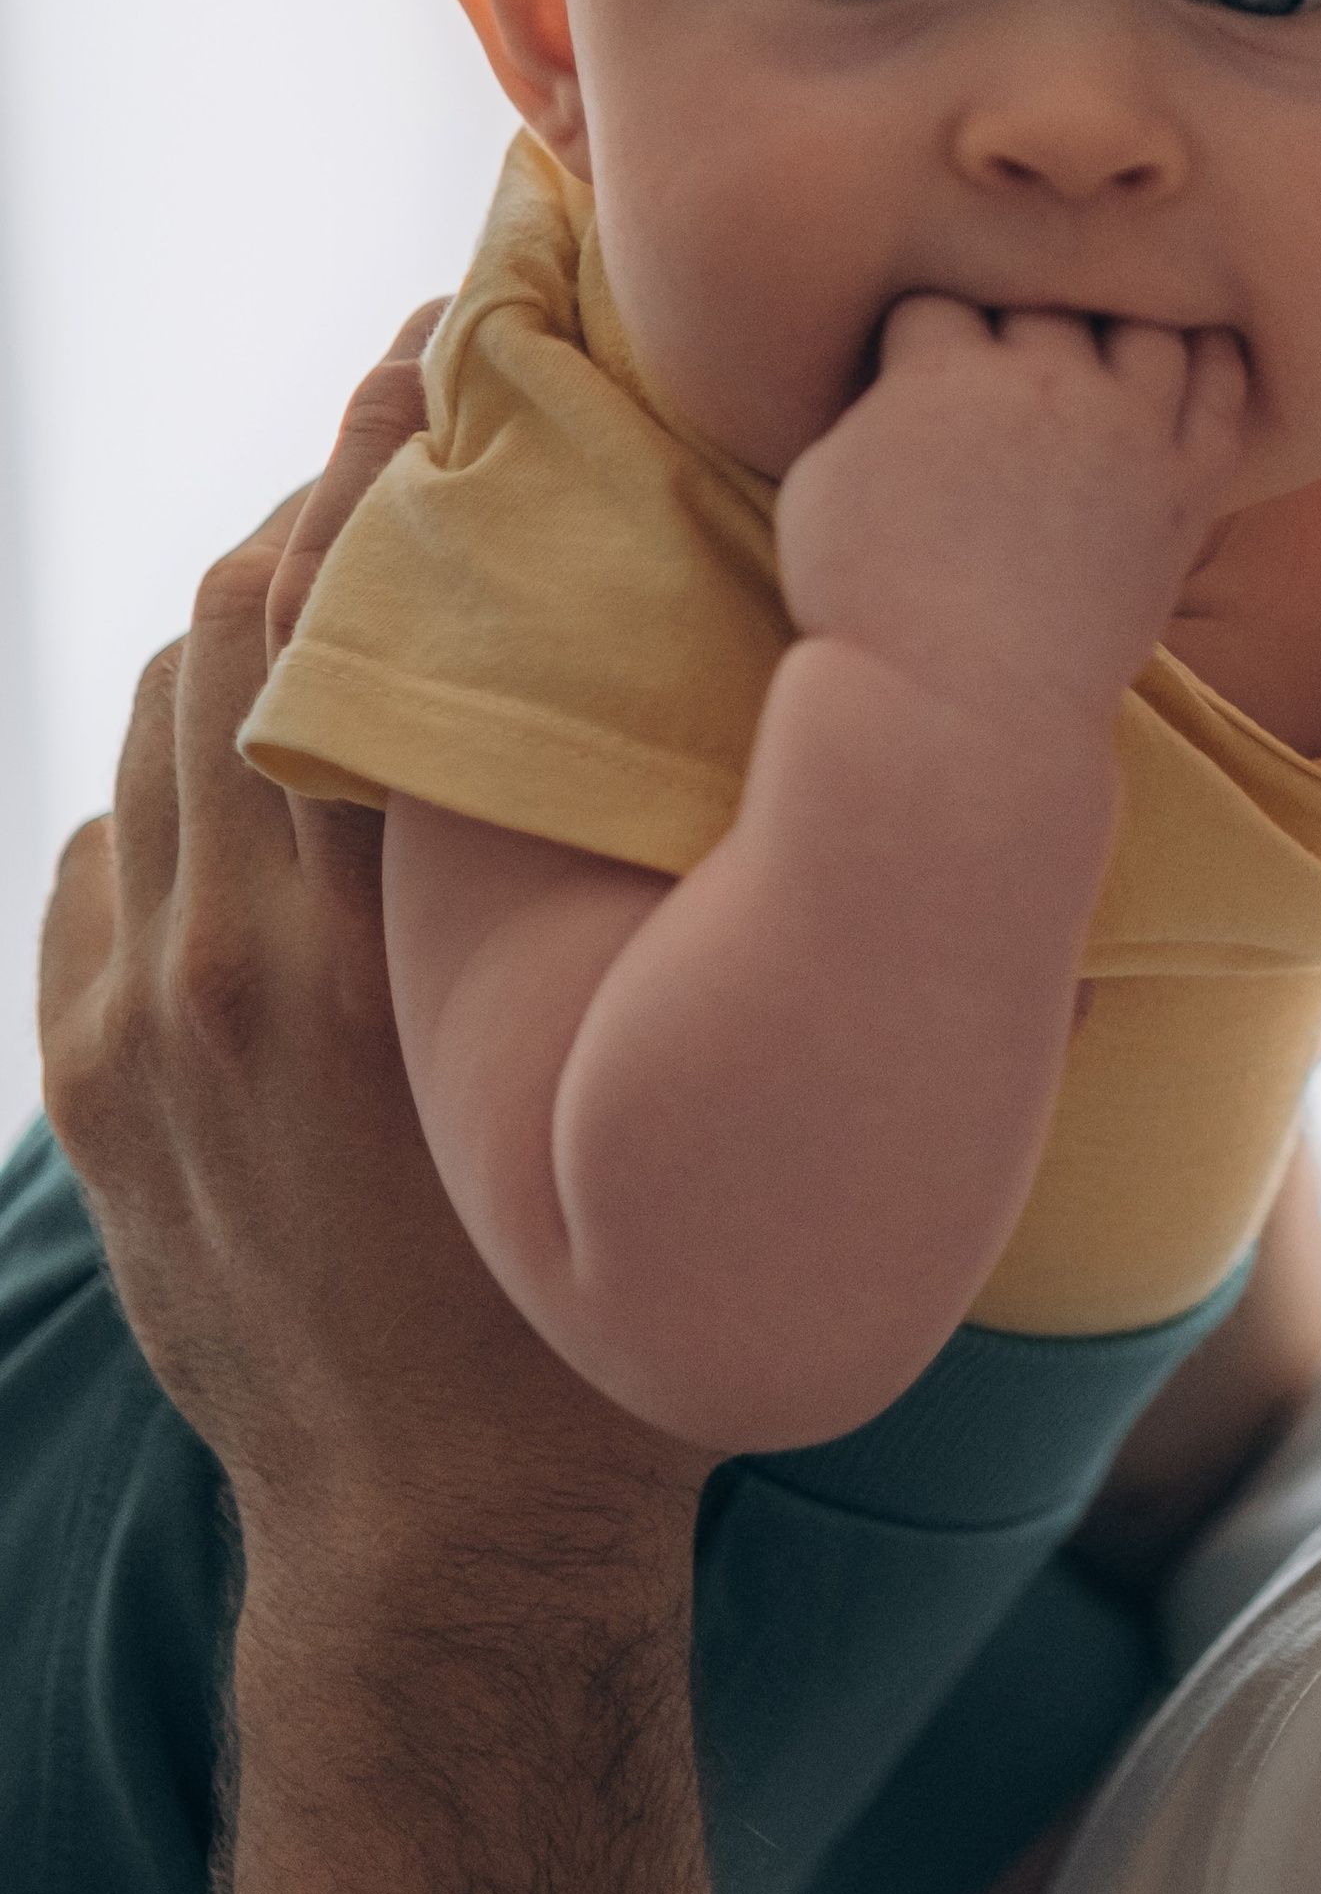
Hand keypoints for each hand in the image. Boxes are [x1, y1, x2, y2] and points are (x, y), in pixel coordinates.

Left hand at [38, 308, 707, 1577]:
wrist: (440, 1540)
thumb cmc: (591, 1313)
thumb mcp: (621, 1066)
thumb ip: (603, 877)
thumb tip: (657, 679)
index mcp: (349, 953)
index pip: (337, 623)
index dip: (380, 463)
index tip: (442, 353)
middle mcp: (210, 968)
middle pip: (230, 635)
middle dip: (320, 506)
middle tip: (421, 424)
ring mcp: (127, 1028)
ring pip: (158, 729)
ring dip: (255, 633)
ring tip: (359, 584)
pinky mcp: (91, 1080)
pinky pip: (103, 854)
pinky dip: (181, 776)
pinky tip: (268, 771)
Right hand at [776, 299, 1249, 717]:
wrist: (960, 712)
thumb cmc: (867, 608)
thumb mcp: (819, 486)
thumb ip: (864, 403)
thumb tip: (888, 367)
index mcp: (944, 372)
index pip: (941, 295)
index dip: (926, 326)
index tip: (922, 360)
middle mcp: (1046, 384)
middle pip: (1048, 293)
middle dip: (1023, 313)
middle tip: (1013, 353)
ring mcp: (1127, 431)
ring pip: (1149, 323)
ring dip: (1122, 324)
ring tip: (1104, 342)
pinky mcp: (1185, 488)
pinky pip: (1222, 392)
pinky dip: (1212, 361)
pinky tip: (1194, 354)